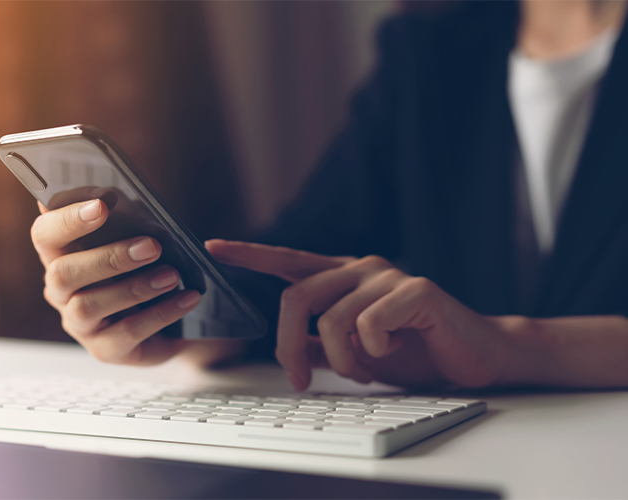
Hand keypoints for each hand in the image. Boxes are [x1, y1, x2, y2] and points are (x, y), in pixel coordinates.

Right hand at [31, 200, 201, 364]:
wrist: (173, 320)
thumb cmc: (146, 267)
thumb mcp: (139, 237)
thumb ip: (130, 218)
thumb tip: (130, 204)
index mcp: (60, 255)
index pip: (44, 234)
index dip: (66, 219)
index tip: (101, 206)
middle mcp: (60, 291)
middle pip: (62, 273)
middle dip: (108, 258)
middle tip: (151, 246)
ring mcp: (79, 324)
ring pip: (89, 305)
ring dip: (134, 287)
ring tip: (172, 275)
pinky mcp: (105, 349)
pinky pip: (128, 332)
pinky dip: (161, 313)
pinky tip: (186, 298)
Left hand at [206, 240, 515, 389]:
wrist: (471, 356)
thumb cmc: (413, 351)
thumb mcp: (354, 352)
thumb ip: (321, 344)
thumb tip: (290, 347)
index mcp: (342, 278)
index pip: (288, 260)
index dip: (250, 254)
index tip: (213, 248)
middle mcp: (360, 268)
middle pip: (297, 299)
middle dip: (289, 346)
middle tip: (300, 379)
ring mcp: (387, 276)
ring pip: (331, 319)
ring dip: (342, 360)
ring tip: (364, 369)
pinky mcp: (416, 289)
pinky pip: (369, 324)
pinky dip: (374, 352)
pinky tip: (395, 350)